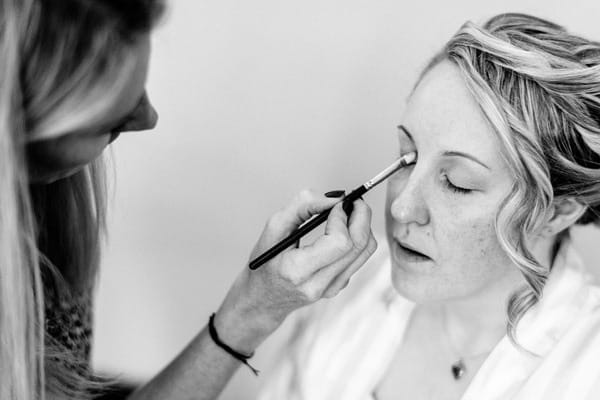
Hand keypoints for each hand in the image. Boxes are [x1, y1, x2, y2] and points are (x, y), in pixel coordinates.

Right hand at [214, 189, 376, 352]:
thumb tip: (335, 197)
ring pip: (365, 251)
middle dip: (361, 216)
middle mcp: (318, 284)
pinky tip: (340, 231)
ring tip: (349, 212)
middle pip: (358, 245)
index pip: (339, 242)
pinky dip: (356, 239)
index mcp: (297, 270)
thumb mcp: (274, 228)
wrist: (262, 298)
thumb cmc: (265, 261)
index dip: (342, 218)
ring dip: (363, 225)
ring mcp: (331, 288)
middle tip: (353, 200)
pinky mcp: (339, 287)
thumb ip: (302, 206)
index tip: (335, 204)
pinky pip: (359, 258)